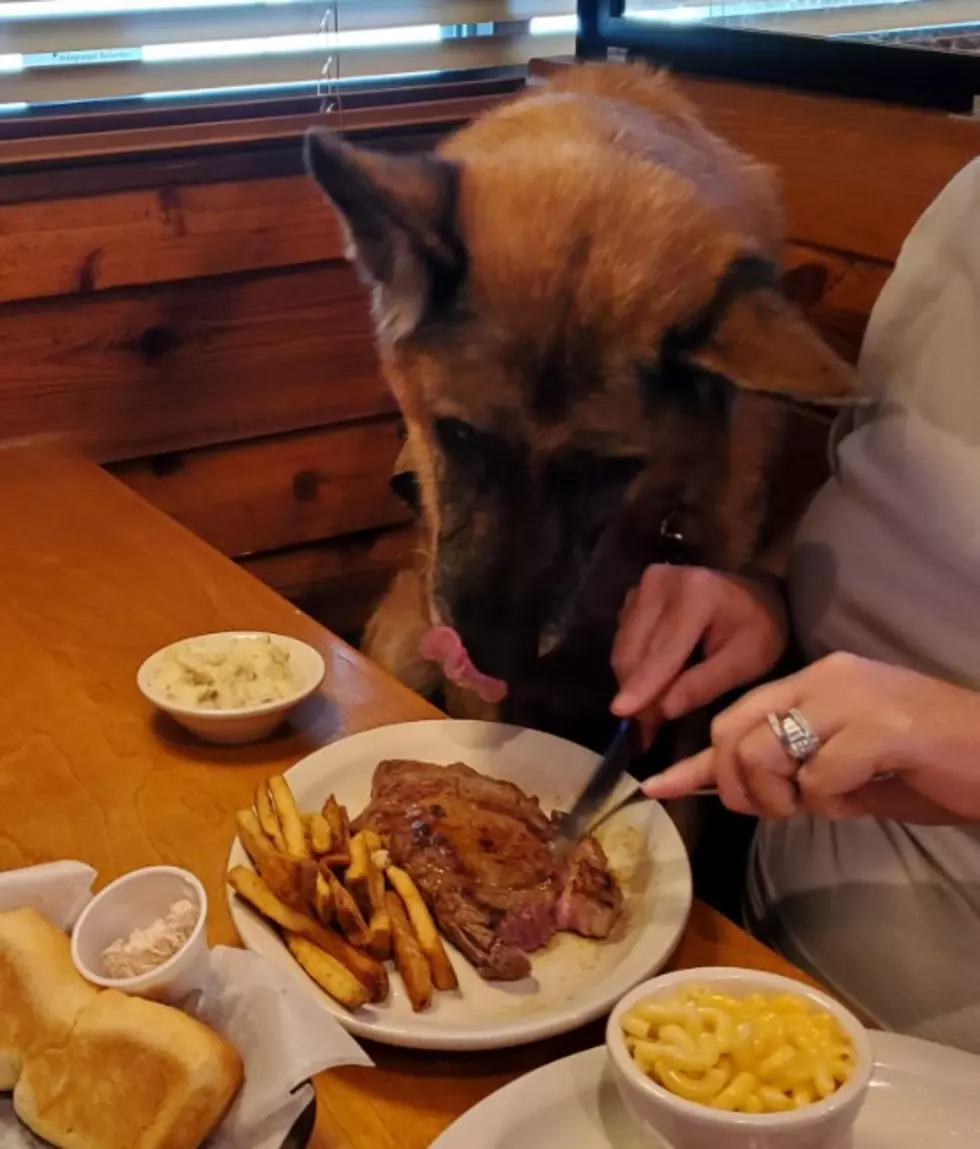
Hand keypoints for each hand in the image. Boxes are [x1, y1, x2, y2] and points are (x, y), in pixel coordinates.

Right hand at [611, 566, 788, 737]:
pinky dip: (632, 667)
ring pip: (623, 649)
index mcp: (696, 595)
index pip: (663, 650)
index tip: (621, 713)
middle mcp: (660, 584)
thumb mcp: (748, 659)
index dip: (643, 684)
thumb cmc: (759, 626)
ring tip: (649, 710)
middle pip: (635, 651)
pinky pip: (622, 641)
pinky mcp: (633, 596)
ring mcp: (642, 587)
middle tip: (647, 729)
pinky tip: (648, 683)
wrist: (754, 590)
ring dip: (632, 683)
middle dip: (638, 693)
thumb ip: (706, 683)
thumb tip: (665, 709)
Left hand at [643, 652, 979, 822]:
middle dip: (740, 787)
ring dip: (785, 798)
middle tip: (780, 809)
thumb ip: (796, 771)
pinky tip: (867, 794)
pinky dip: (833, 804)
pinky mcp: (879, 727)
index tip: (655, 787)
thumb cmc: (929, 766)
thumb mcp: (847, 769)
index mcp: (815, 680)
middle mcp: (825, 678)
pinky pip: (818, 779)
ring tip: (831, 800)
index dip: (693, 761)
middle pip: (733, 735)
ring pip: (764, 754)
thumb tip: (743, 789)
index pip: (735, 717)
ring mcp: (851, 697)